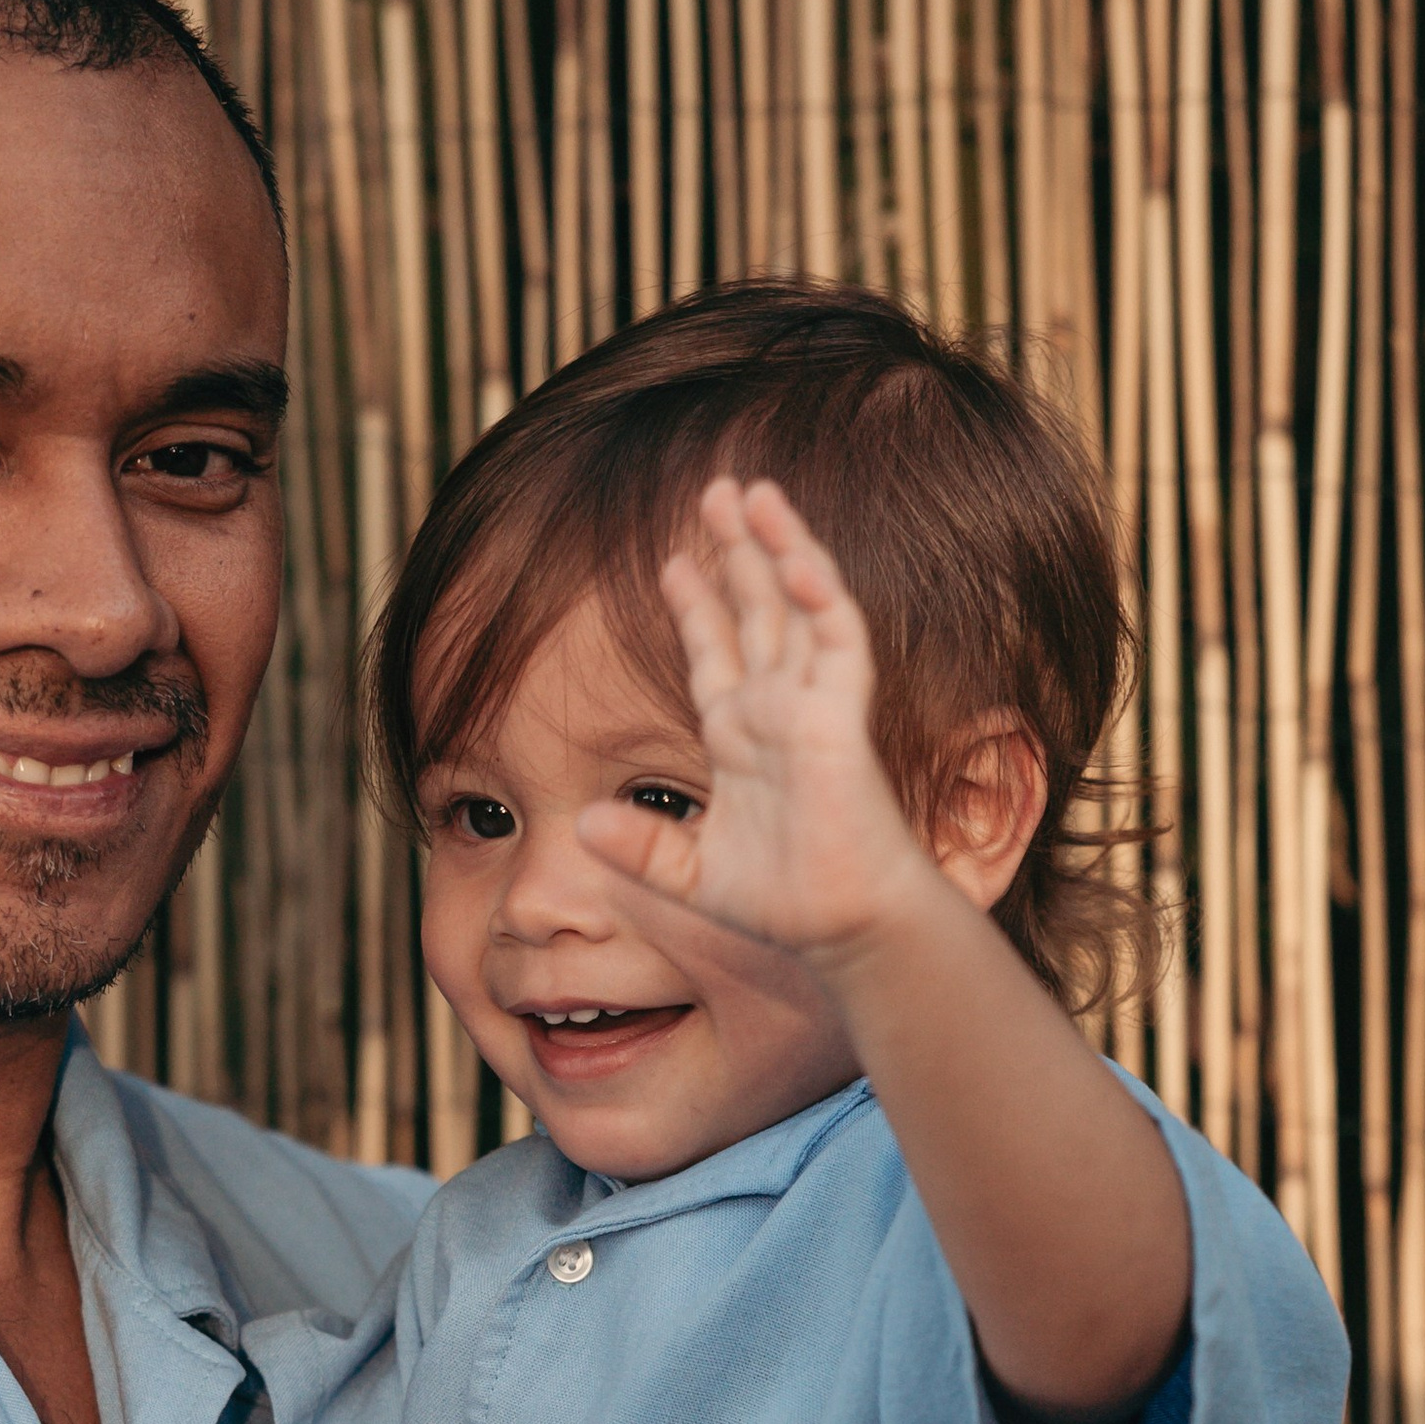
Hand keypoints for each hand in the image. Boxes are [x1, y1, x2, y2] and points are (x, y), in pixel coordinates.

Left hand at [575, 478, 931, 964]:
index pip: (715, 656)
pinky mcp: (844, 718)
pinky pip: (838, 641)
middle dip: (737, 552)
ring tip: (754, 492)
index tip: (673, 561)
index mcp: (741, 741)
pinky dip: (820, 595)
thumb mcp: (688, 877)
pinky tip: (794, 554)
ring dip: (779, 547)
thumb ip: (639, 847)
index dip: (697, 607)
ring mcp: (814, 708)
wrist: (839, 932)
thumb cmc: (783, 907)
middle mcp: (777, 713)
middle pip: (757, 612)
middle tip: (717, 491)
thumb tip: (580, 823)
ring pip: (798, 607)